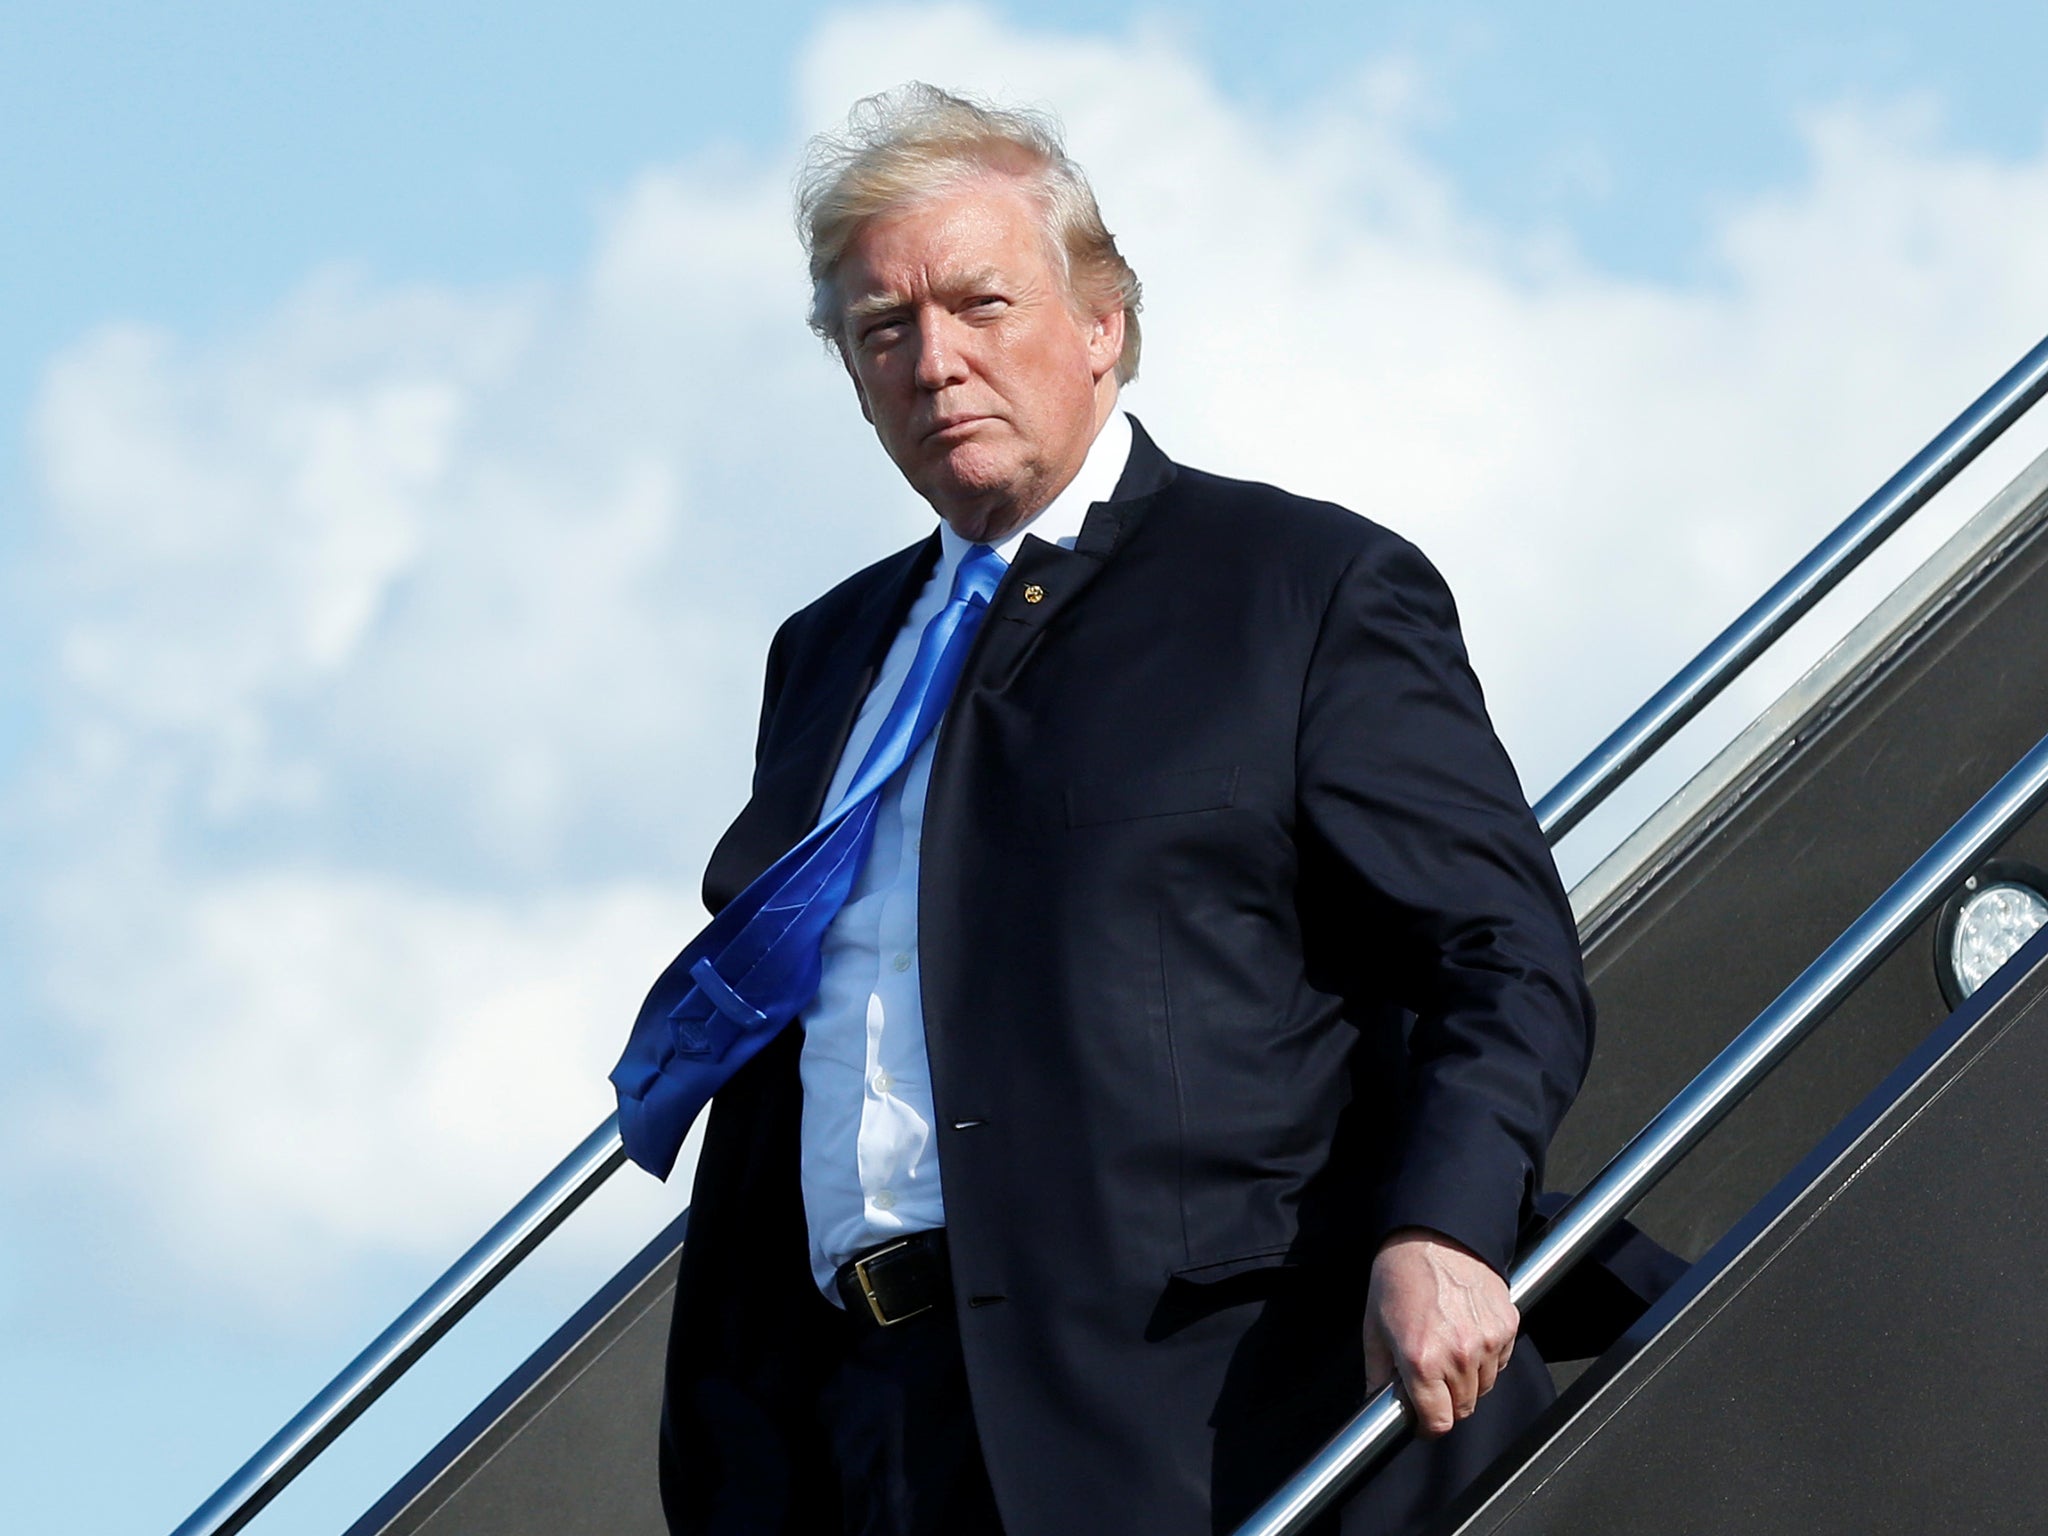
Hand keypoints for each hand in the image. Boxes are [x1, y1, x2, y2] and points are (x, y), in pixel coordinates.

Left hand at [1363, 1227, 1518, 1437]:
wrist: (1433, 1235)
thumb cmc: (1398, 1277)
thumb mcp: (1374, 1327)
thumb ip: (1378, 1375)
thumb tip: (1379, 1407)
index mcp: (1421, 1360)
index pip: (1439, 1422)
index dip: (1428, 1425)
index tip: (1423, 1419)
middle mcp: (1458, 1355)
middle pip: (1463, 1408)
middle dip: (1446, 1401)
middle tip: (1430, 1378)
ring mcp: (1487, 1340)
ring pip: (1484, 1386)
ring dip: (1468, 1379)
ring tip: (1447, 1347)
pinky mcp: (1507, 1325)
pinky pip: (1500, 1361)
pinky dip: (1486, 1357)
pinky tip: (1466, 1332)